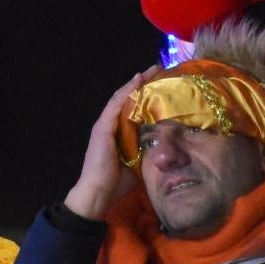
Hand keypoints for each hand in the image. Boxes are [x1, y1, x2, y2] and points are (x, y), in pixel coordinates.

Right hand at [65, 69, 157, 221]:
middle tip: (159, 69)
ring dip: (136, 83)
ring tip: (151, 70)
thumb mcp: (138, 164)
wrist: (98, 194)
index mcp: (118, 132)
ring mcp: (105, 125)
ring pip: (122, 97)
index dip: (146, 94)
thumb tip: (166, 149)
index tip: (163, 83)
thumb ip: (147, 153)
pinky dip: (127, 92)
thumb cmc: (117, 184)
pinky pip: (116, 106)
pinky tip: (137, 81)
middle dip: (143, 83)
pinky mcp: (102, 128)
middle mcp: (110, 125)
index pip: (133, 107)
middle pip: (128, 98)